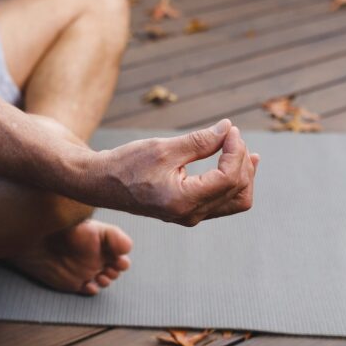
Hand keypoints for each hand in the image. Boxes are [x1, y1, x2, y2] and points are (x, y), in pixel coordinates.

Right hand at [98, 119, 258, 225]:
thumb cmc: (126, 164)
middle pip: (237, 190)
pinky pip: (223, 201)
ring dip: (243, 174)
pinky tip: (236, 162)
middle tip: (231, 134)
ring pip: (236, 200)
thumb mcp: (163, 148)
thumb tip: (228, 130)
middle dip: (241, 159)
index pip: (228, 178)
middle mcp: (190, 215)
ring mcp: (190, 216)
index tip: (229, 129)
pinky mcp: (188, 211)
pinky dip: (233, 182)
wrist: (101, 183)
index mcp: (183, 201)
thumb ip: (200, 141)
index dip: (236, 151)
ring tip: (242, 149)